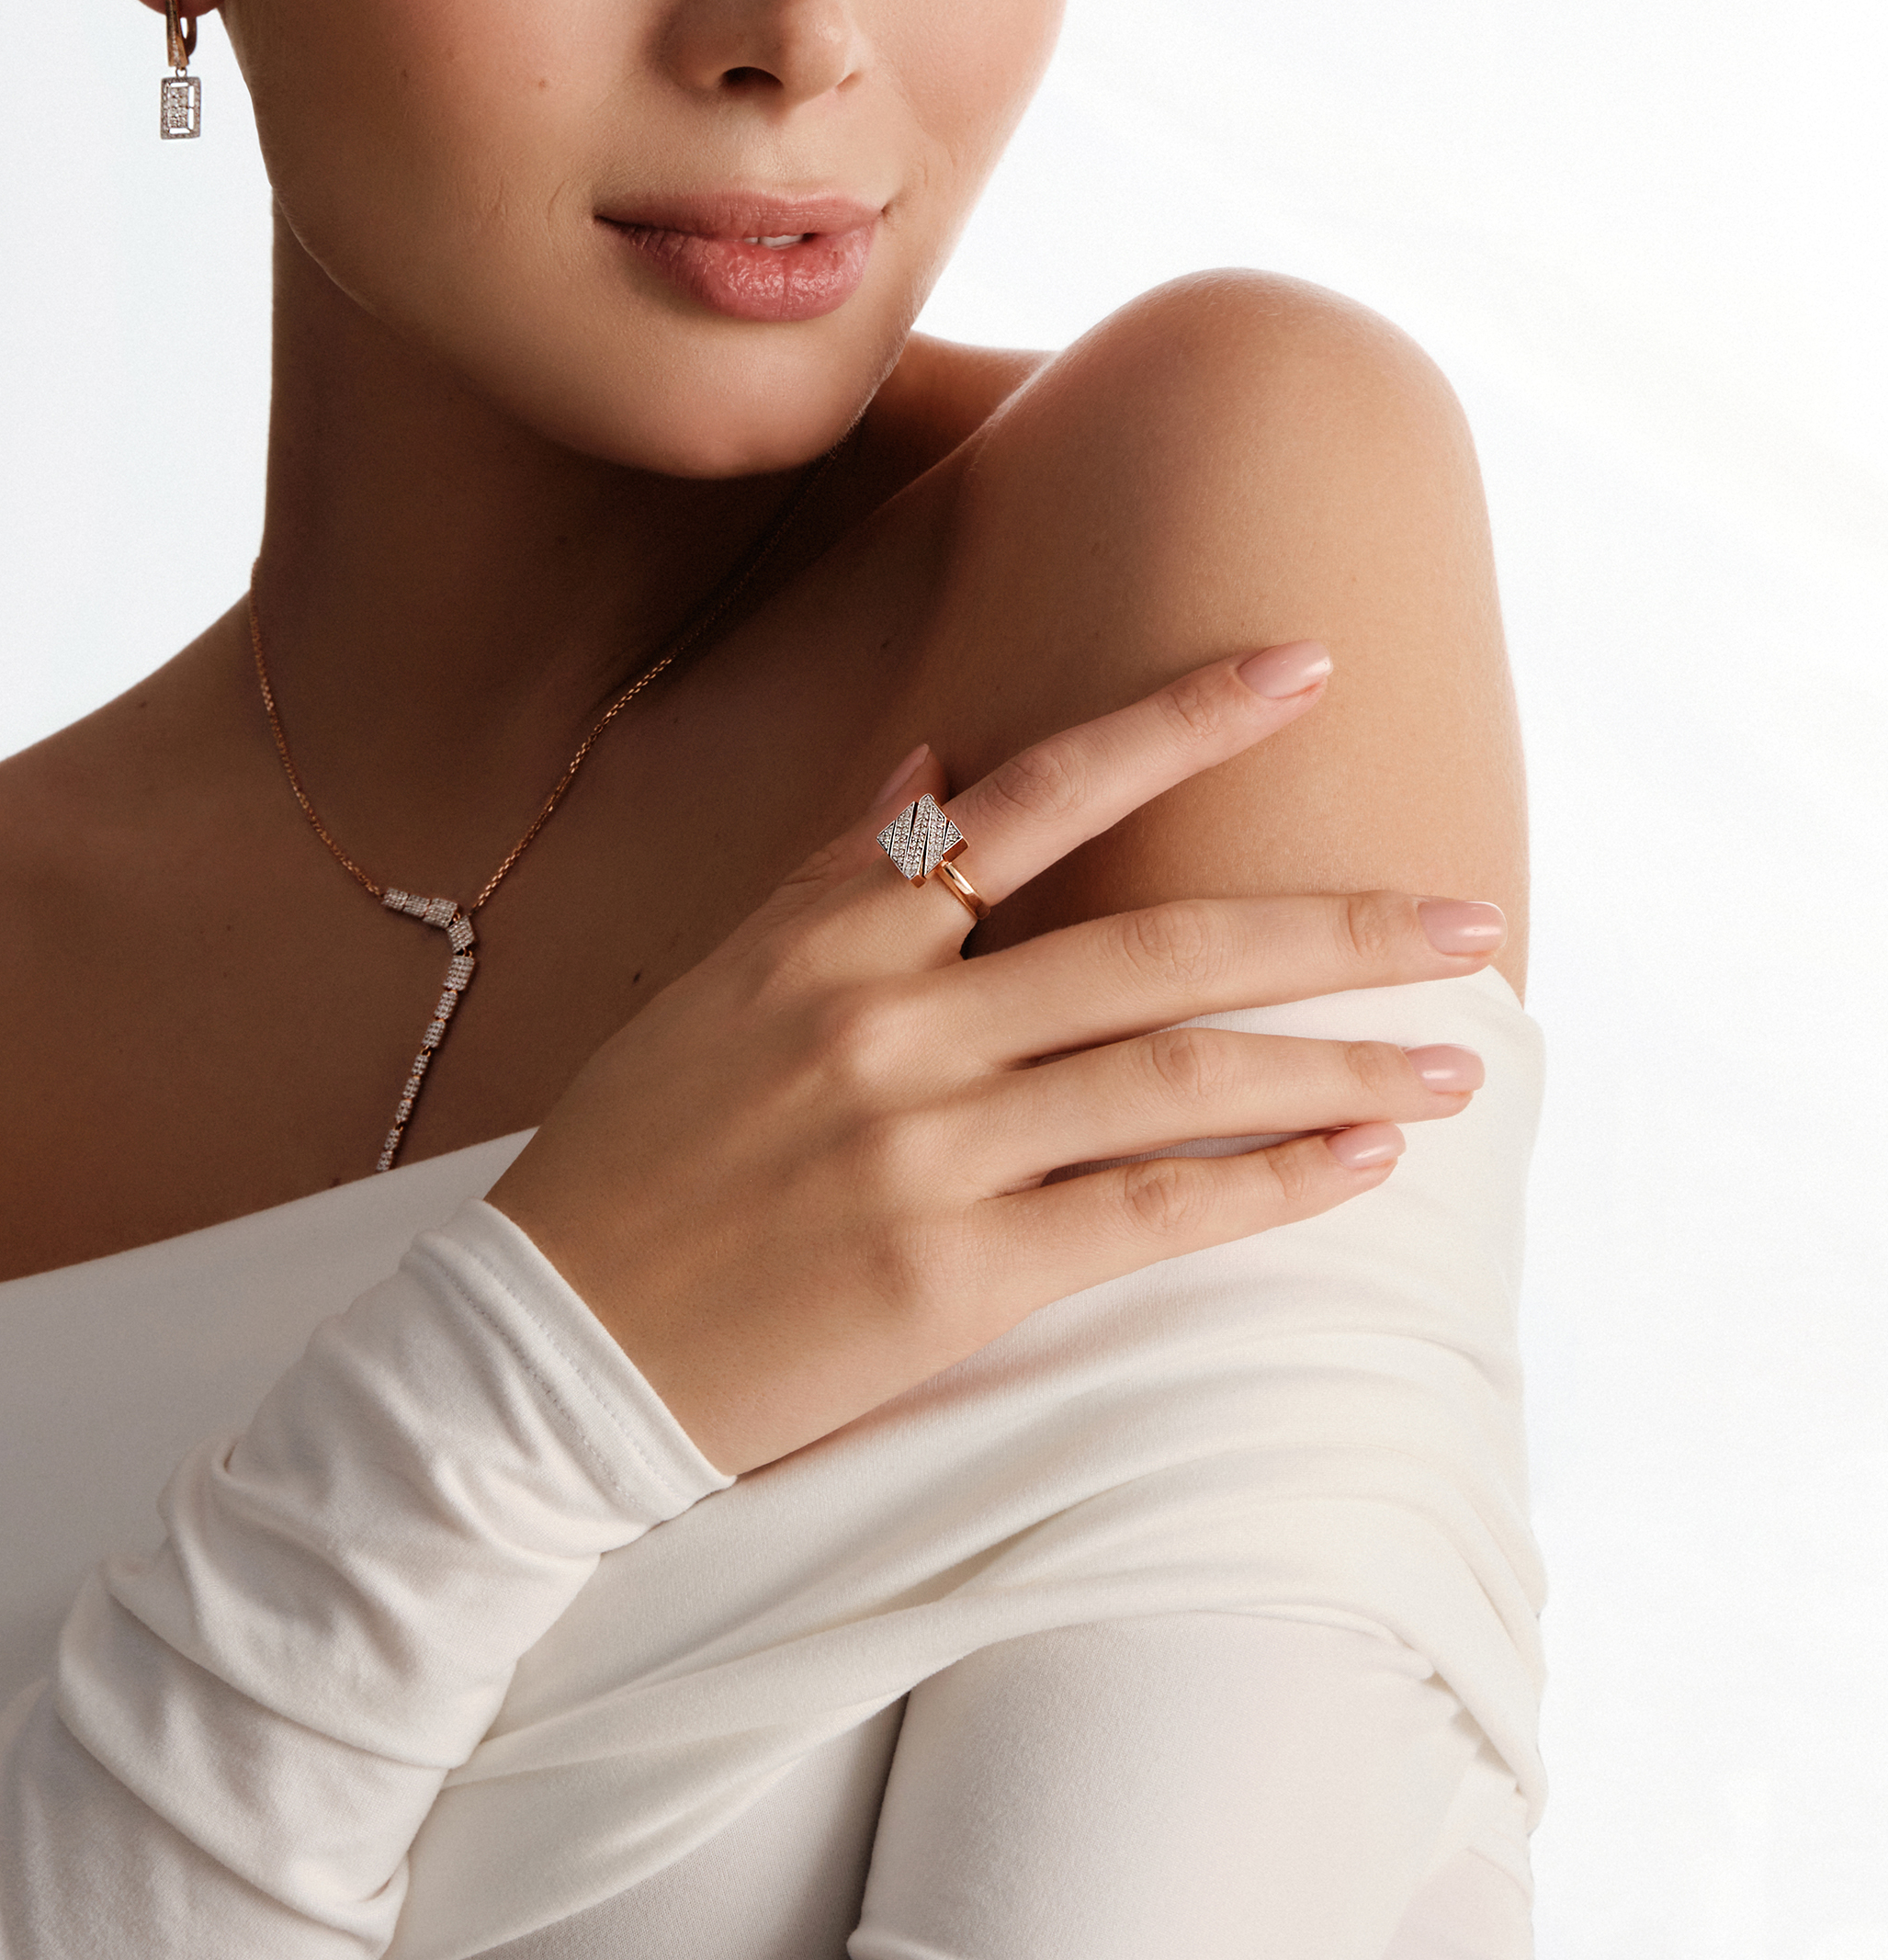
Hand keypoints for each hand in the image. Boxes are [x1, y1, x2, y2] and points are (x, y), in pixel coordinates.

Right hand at [488, 645, 1504, 1471]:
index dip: (1177, 722)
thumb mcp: (720, 980)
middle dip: (1332, 925)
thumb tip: (939, 755)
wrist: (548, 1350)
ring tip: (1456, 1060)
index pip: (1034, 793)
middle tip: (1470, 916)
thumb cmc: (638, 1156)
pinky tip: (1355, 1165)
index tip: (1303, 668)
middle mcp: (890, 1023)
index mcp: (831, 934)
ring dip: (1335, 1065)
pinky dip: (1262, 1185)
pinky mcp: (949, 1278)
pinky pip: (1145, 1217)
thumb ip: (842, 870)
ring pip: (1174, 1078)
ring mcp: (924, 1150)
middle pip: (1154, 942)